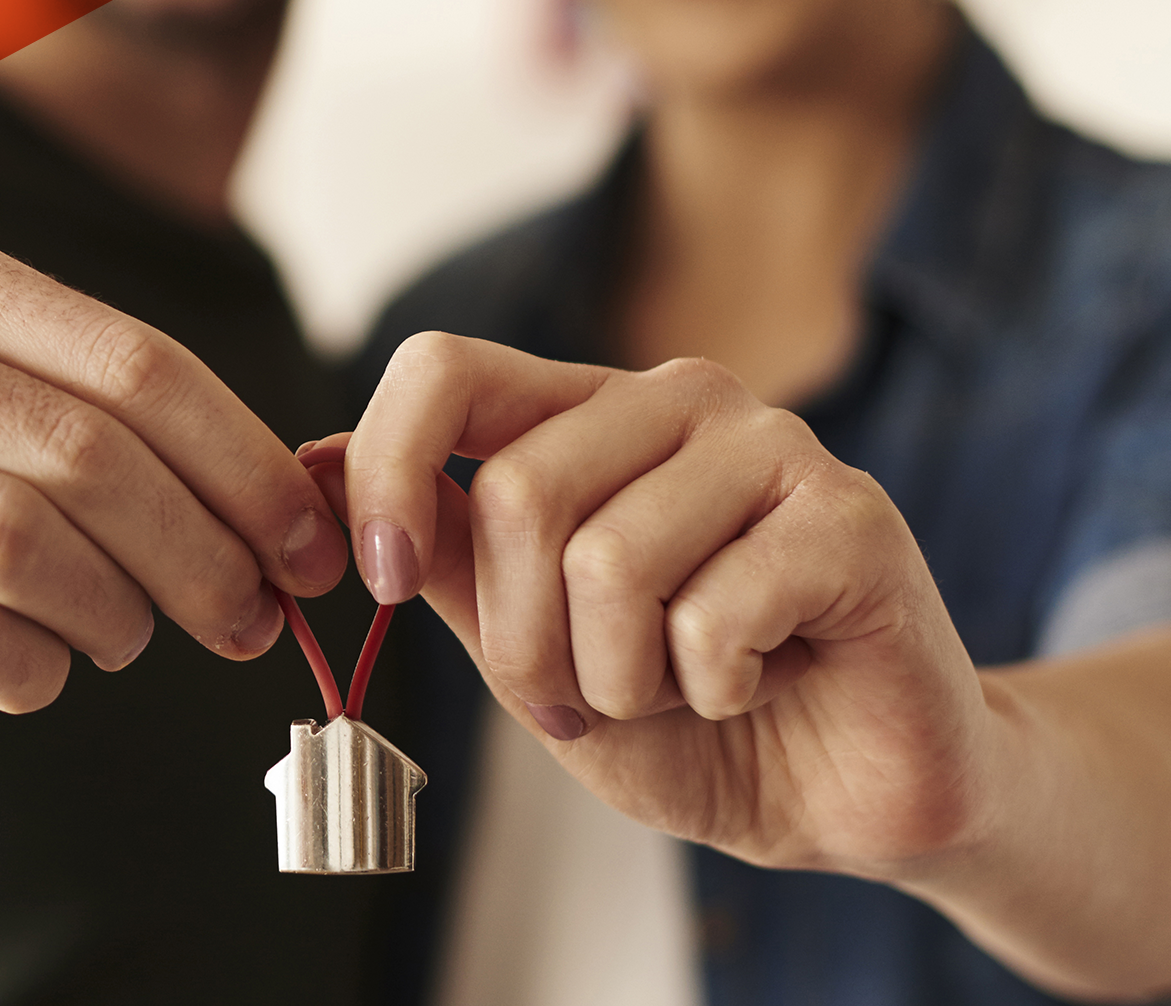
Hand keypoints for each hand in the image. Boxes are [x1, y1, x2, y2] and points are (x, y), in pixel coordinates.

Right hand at [0, 219, 349, 746]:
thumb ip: (67, 397)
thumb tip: (282, 487)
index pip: (132, 363)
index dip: (245, 462)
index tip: (308, 537)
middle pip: (91, 458)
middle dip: (206, 553)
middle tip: (251, 617)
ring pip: (28, 548)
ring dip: (118, 616)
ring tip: (128, 640)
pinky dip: (29, 670)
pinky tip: (34, 672)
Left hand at [336, 333, 989, 876]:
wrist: (846, 799)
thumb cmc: (689, 722)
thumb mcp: (530, 653)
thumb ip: (445, 562)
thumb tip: (319, 470)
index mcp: (586, 418)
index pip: (445, 370)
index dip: (386, 467)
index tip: (373, 578)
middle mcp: (679, 403)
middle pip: (519, 493)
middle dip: (527, 648)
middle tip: (591, 703)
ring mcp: (773, 447)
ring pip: (610, 562)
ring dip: (625, 680)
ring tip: (690, 687)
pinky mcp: (852, 517)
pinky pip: (712, 615)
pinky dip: (715, 690)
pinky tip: (763, 682)